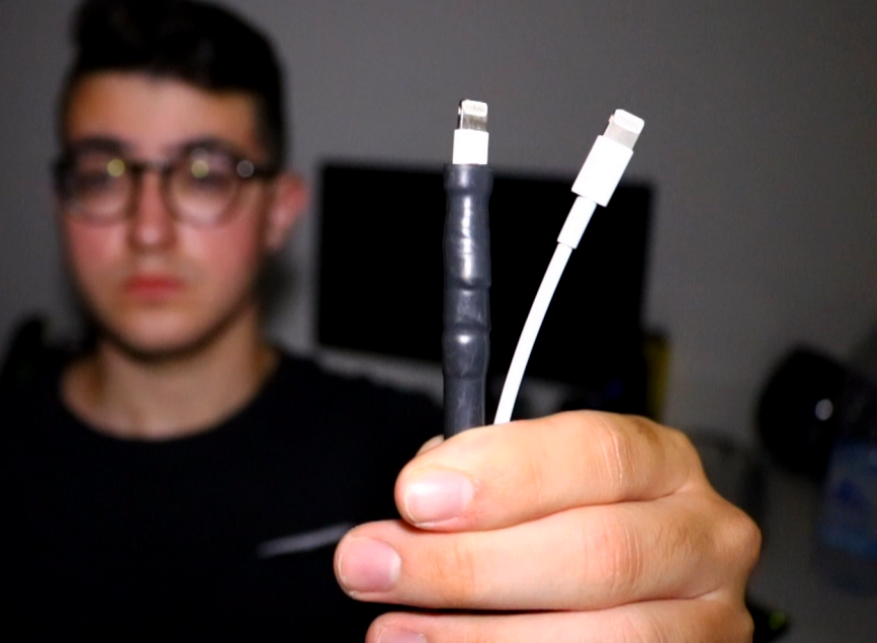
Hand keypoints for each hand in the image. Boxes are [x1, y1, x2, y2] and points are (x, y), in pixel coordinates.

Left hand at [334, 411, 760, 641]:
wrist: (606, 597)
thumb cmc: (558, 523)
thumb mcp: (528, 483)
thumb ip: (483, 479)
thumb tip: (420, 499)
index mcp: (660, 464)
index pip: (598, 453)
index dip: (503, 473)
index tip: (414, 496)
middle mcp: (701, 538)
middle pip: (596, 552)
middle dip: (466, 564)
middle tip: (373, 565)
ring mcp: (705, 620)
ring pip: (598, 636)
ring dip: (477, 637)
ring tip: (394, 631)